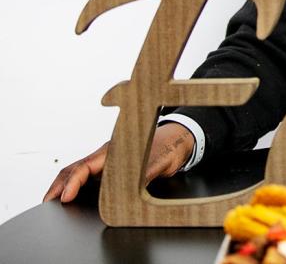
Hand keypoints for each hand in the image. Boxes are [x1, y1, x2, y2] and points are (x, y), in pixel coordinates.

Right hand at [43, 121, 194, 202]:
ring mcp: (108, 161)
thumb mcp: (158, 163)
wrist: (178, 141)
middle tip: (47, 202)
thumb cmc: (168, 148)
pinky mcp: (111, 168)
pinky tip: (72, 195)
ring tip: (53, 201)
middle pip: (76, 168)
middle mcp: (108, 154)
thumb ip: (143, 175)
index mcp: (115, 150)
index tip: (65, 197)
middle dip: (59, 185)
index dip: (73, 182)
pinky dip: (76, 185)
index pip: (85, 166)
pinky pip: (88, 176)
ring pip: (79, 172)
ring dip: (65, 184)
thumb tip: (128, 190)